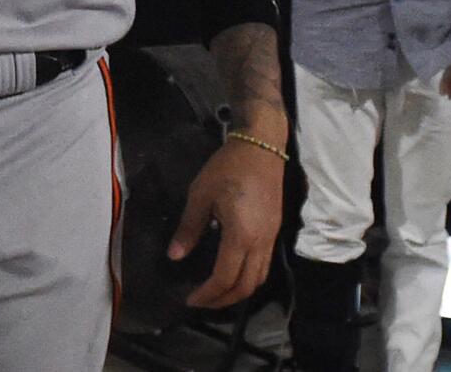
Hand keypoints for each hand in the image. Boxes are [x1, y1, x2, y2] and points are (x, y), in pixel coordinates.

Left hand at [169, 138, 283, 307]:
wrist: (261, 148)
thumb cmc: (227, 168)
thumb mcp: (200, 194)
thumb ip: (189, 228)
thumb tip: (175, 256)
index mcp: (241, 236)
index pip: (224, 277)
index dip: (207, 294)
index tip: (190, 299)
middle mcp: (261, 244)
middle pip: (246, 286)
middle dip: (223, 300)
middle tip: (201, 302)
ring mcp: (271, 239)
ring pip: (259, 279)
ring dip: (238, 292)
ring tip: (216, 293)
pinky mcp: (275, 233)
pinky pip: (264, 266)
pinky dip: (249, 278)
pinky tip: (233, 273)